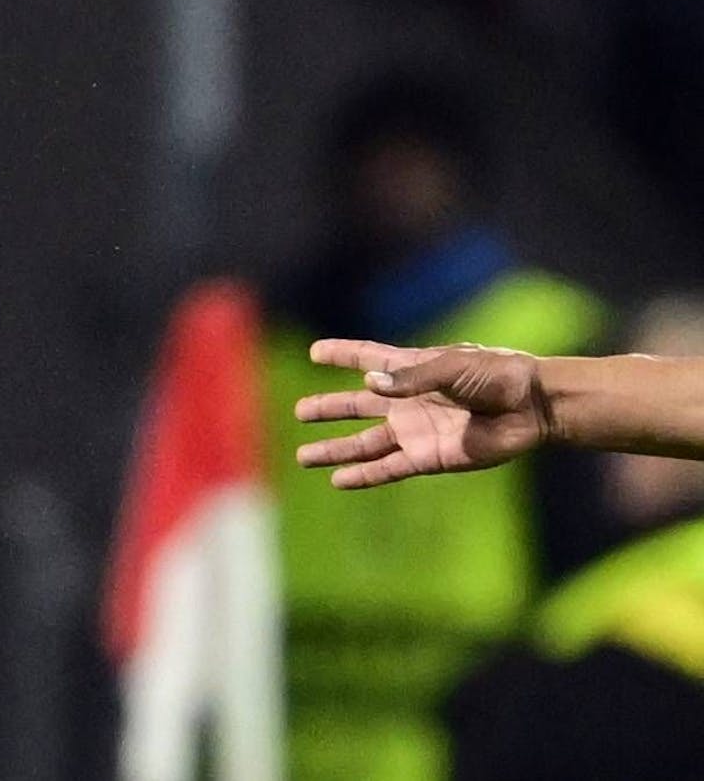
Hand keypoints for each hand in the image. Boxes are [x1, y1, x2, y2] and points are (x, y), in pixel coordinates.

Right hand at [294, 339, 552, 488]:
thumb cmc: (498, 375)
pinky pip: (388, 469)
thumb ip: (411, 378)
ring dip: (335, 449)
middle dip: (328, 408)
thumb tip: (367, 386)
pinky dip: (363, 475)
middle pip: (357, 405)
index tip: (315, 352)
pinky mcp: (428, 457)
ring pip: (364, 442)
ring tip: (304, 456)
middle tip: (300, 412)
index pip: (368, 358)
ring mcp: (416, 431)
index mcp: (413, 369)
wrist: (533, 407)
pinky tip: (338, 480)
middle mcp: (408, 401)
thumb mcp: (453, 367)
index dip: (342, 354)